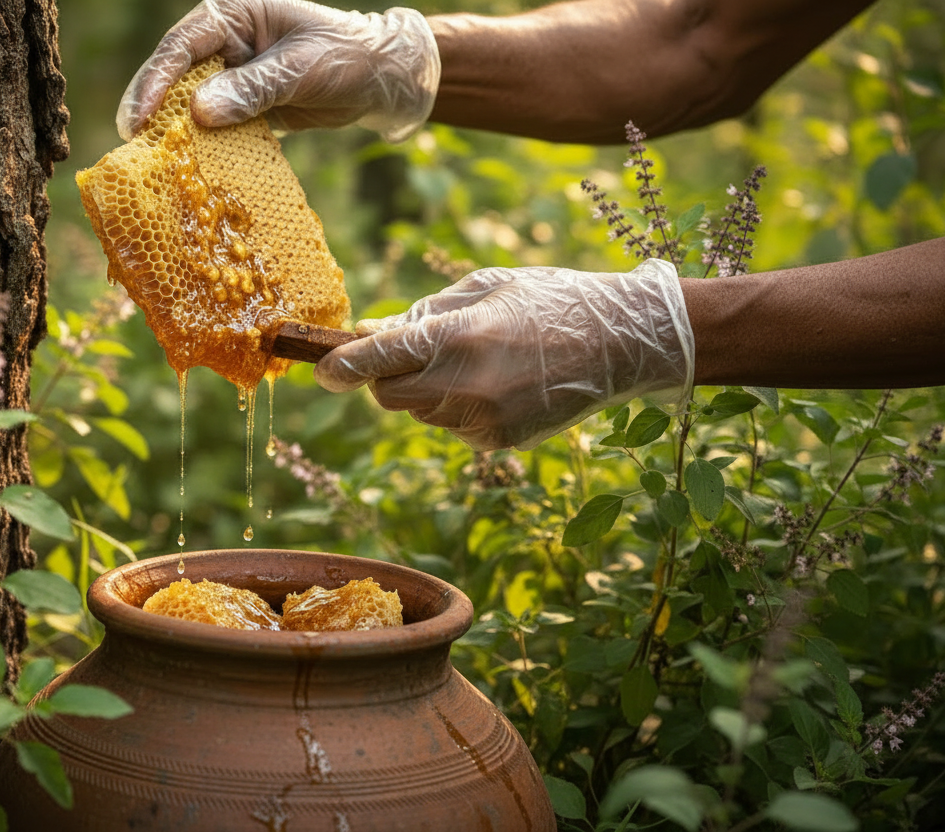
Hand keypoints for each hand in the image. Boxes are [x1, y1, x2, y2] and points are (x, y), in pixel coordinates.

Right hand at [117, 0, 439, 142]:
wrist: (380, 79)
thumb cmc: (346, 58)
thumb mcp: (301, 69)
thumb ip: (253, 89)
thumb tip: (199, 112)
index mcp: (234, 15)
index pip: (184, 46)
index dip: (157, 79)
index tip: (141, 115)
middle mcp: (226, 42)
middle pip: (175, 74)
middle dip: (151, 105)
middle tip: (130, 140)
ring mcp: (232, 75)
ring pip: (190, 101)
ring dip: (172, 129)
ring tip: (148, 158)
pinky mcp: (244, 105)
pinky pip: (215, 125)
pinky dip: (202, 144)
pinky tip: (186, 166)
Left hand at [314, 260, 694, 450]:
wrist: (620, 343)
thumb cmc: (549, 300)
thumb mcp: (485, 287)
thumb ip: (423, 314)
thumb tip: (369, 333)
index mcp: (461, 336)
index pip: (381, 359)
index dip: (343, 365)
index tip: (323, 369)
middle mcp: (468, 385)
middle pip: (388, 396)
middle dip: (388, 377)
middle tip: (415, 353)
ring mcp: (484, 420)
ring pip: (420, 413)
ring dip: (426, 391)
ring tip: (476, 362)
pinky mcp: (499, 441)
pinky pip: (451, 427)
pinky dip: (457, 408)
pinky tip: (497, 385)